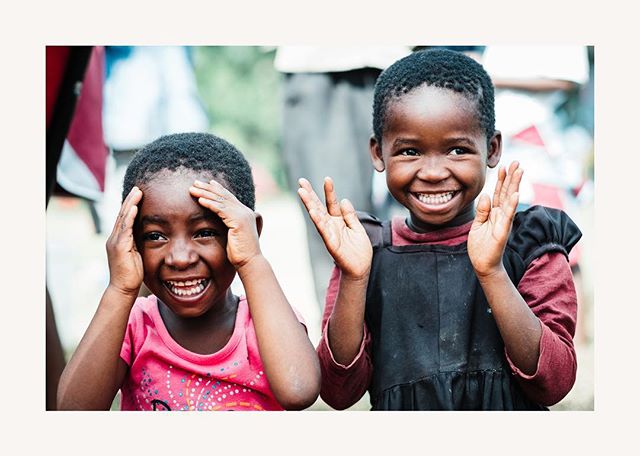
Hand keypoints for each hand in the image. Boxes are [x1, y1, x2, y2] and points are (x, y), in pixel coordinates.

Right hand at [105, 186, 143, 295]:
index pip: (125, 218)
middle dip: (130, 200)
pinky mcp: (119, 246)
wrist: (123, 289)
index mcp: (119, 239)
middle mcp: (114, 238)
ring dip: (131, 204)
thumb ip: (138, 244)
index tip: (138, 194)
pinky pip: (125, 228)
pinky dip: (129, 216)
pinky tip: (135, 207)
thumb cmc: (132, 274)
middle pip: (122, 214)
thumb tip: (147, 236)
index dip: (131, 206)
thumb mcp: (136, 255)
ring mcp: (115, 242)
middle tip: (137, 187)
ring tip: (137, 192)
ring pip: (123, 218)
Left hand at [189, 179, 261, 269]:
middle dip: (208, 188)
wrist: (249, 262)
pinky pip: (221, 209)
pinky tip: (200, 200)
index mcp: (245, 213)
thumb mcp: (233, 236)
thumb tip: (220, 224)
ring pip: (221, 200)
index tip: (207, 183)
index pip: (229, 197)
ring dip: (205, 194)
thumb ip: (229, 226)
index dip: (218, 189)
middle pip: (224, 195)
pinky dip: (210, 204)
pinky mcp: (238, 221)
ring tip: (192, 189)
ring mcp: (243, 215)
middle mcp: (245, 211)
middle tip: (195, 182)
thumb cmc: (240, 254)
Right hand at [297, 177, 371, 279]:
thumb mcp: (357, 228)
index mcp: (338, 220)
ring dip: (310, 204)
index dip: (329, 191)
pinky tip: (313, 212)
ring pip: (318, 216)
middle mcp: (331, 225)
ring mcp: (329, 234)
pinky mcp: (331, 244)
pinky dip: (318, 221)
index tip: (327, 178)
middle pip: (319, 207)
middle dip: (310, 194)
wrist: (361, 268)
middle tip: (301, 181)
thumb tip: (344, 200)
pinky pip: (324, 231)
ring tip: (302, 192)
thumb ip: (350, 215)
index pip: (331, 202)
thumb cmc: (358, 250)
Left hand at [468, 161, 522, 276]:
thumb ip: (482, 211)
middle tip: (516, 162)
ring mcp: (503, 223)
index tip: (504, 166)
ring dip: (514, 186)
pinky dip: (511, 206)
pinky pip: (507, 217)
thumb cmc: (480, 246)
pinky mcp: (502, 232)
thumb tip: (485, 195)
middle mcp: (501, 216)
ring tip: (519, 171)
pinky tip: (515, 195)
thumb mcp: (477, 225)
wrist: (483, 264)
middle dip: (511, 177)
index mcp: (494, 213)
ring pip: (509, 201)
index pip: (498, 193)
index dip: (501, 180)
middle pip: (506, 193)